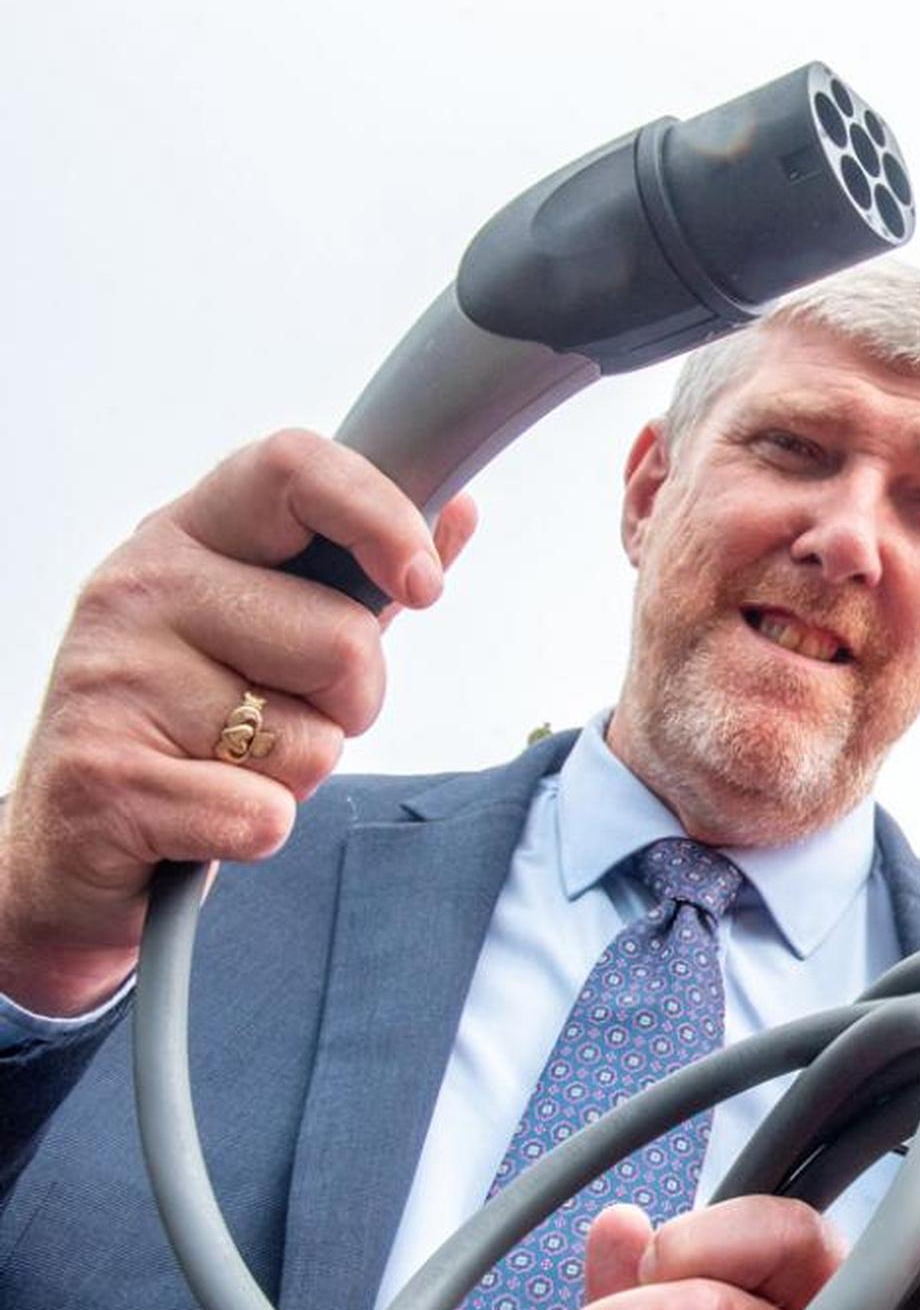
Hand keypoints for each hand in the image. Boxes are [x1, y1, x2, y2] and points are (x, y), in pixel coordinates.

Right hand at [0, 430, 475, 1012]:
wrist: (73, 843)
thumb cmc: (195, 727)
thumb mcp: (282, 636)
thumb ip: (366, 576)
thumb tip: (457, 508)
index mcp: (186, 536)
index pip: (292, 466)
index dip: (382, 517)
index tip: (426, 585)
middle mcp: (137, 587)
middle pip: (343, 638)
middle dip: (351, 704)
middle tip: (281, 719)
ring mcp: (111, 677)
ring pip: (311, 741)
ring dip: (296, 774)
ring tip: (225, 766)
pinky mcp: (104, 779)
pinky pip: (263, 815)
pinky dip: (252, 832)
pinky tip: (197, 820)